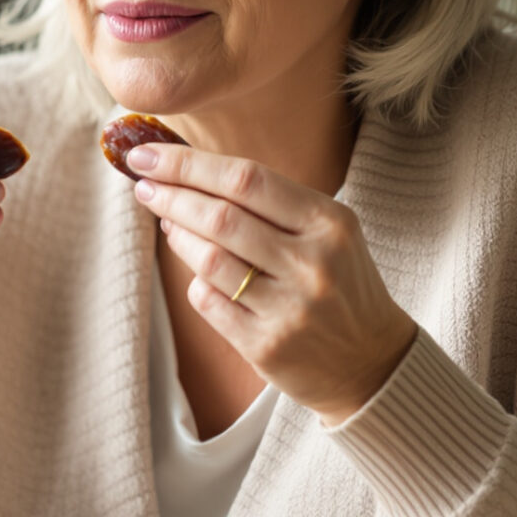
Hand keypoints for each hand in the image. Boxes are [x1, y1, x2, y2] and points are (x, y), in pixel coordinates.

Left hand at [125, 143, 417, 421]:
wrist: (373, 361)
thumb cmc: (339, 283)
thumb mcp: (326, 231)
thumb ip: (271, 203)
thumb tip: (187, 177)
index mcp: (329, 222)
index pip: (247, 179)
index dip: (189, 164)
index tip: (148, 154)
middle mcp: (311, 263)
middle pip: (221, 217)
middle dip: (171, 196)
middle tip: (143, 185)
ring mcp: (288, 308)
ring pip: (208, 260)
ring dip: (177, 236)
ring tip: (167, 223)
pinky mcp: (266, 346)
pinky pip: (208, 302)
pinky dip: (196, 281)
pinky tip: (198, 272)